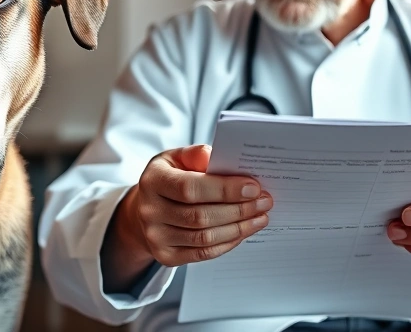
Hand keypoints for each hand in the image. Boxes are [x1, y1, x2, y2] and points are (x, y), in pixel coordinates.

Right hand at [107, 144, 270, 270]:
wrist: (146, 208)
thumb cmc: (169, 178)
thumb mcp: (177, 158)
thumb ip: (196, 154)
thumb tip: (216, 157)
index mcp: (153, 180)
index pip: (190, 188)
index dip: (224, 189)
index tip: (253, 187)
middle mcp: (150, 210)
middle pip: (200, 216)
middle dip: (239, 209)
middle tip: (264, 202)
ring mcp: (156, 236)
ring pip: (205, 238)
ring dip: (238, 228)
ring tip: (260, 217)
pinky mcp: (166, 256)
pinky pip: (203, 254)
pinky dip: (228, 243)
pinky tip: (243, 231)